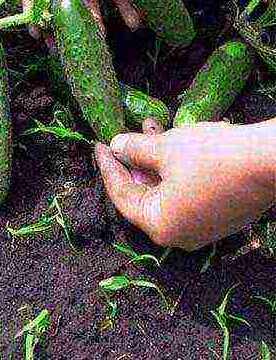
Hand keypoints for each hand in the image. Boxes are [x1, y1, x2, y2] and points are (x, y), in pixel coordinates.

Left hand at [95, 120, 275, 249]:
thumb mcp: (165, 148)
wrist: (274, 159)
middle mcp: (181, 232)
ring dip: (155, 157)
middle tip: (121, 137)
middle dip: (133, 160)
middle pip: (144, 193)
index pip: (122, 196)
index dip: (108, 167)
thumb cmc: (213, 157)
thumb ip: (135, 149)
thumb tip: (117, 146)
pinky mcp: (221, 212)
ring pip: (166, 188)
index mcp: (161, 225)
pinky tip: (174, 137)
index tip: (99, 145)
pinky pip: (186, 189)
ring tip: (148, 126)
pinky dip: (175, 165)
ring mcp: (203, 225)